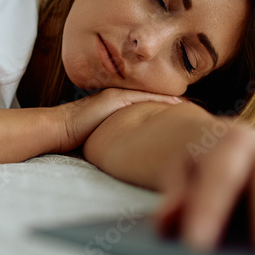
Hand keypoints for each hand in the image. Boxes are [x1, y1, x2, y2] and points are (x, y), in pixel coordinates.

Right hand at [56, 87, 182, 153]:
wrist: (57, 129)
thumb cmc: (76, 138)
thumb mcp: (102, 138)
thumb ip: (116, 140)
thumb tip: (130, 158)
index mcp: (118, 106)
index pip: (148, 105)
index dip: (167, 109)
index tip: (187, 115)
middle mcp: (120, 98)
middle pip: (154, 99)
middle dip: (175, 105)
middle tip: (197, 111)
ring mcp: (117, 96)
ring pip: (152, 96)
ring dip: (172, 102)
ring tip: (193, 108)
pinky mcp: (114, 98)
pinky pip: (144, 98)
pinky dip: (161, 100)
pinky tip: (178, 106)